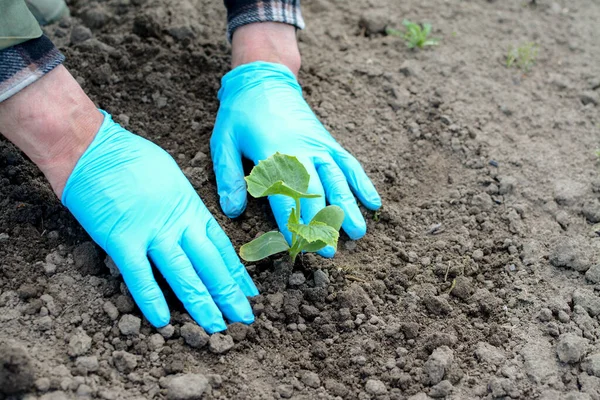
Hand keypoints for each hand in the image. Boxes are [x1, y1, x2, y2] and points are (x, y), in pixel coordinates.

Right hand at [63, 111, 256, 332]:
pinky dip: (151, 299)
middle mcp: (177, 222)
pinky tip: (162, 321)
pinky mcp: (121, 240)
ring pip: (183, 274)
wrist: (92, 147)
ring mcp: (151, 232)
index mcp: (190, 207)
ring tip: (216, 326)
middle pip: (210, 264)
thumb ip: (184, 205)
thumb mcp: (172, 177)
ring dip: (201, 303)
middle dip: (228, 294)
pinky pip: (139, 276)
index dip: (236, 272)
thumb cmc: (131, 157)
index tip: (248, 292)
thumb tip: (191, 224)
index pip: (221, 246)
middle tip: (244, 318)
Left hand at [210, 62, 380, 256]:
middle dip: (321, 222)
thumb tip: (233, 211)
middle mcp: (302, 151)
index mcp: (273, 152)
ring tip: (357, 233)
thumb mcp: (223, 142)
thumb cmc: (240, 114)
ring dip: (348, 207)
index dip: (290, 220)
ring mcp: (319, 146)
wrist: (264, 79)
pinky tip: (374, 202)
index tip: (296, 244)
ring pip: (338, 179)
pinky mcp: (328, 142)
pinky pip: (350, 163)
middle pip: (316, 192)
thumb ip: (229, 176)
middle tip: (328, 250)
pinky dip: (362, 182)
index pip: (284, 194)